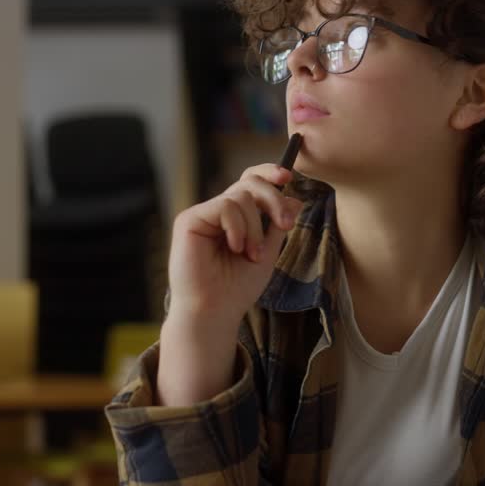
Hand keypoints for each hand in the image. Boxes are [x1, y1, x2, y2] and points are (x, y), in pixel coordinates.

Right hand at [166, 164, 302, 329]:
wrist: (215, 312)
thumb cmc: (237, 289)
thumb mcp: (268, 252)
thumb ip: (277, 224)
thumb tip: (295, 198)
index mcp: (235, 218)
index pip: (251, 182)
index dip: (269, 173)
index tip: (289, 177)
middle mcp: (217, 212)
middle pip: (249, 182)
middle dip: (273, 199)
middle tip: (285, 225)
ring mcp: (203, 215)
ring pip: (241, 196)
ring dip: (255, 228)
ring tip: (252, 254)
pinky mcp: (189, 220)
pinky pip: (225, 206)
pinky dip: (238, 228)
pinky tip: (235, 248)